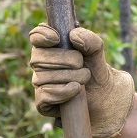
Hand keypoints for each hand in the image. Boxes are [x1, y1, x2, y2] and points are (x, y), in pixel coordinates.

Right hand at [29, 23, 134, 137]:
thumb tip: (72, 36)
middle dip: (65, 59)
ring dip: (70, 76)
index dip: (42, 36)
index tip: (58, 38)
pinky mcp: (42, 102)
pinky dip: (63, 92)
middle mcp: (40, 64)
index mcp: (50, 46)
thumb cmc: (94, 67)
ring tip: (85, 77)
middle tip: (81, 63)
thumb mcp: (97, 50)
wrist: (101, 92)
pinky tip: (76, 89)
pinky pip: (44, 95)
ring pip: (43, 77)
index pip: (35, 36)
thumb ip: (89, 39)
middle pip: (39, 58)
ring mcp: (40, 83)